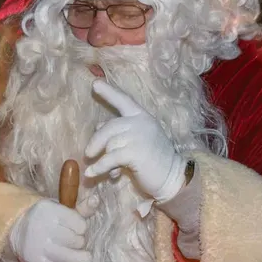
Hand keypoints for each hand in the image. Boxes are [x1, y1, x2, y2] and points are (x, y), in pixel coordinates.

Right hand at [6, 199, 90, 261]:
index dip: (82, 229)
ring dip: (81, 259)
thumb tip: (96, 200)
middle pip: (75, 241)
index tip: (78, 230)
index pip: (79, 224)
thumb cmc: (44, 220)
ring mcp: (37, 246)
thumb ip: (79, 209)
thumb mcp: (58, 210)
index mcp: (48, 210)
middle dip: (81, 244)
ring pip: (70, 257)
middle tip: (78, 244)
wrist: (16, 231)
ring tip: (85, 258)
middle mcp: (42, 227)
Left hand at [84, 79, 186, 202]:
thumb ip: (121, 131)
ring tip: (110, 171)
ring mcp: (138, 136)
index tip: (95, 84)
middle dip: (96, 141)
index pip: (124, 101)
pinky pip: (109, 158)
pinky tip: (91, 173)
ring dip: (104, 160)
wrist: (173, 177)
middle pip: (109, 126)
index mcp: (142, 116)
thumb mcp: (138, 141)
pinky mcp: (134, 152)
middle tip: (88, 154)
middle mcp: (140, 122)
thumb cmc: (155, 160)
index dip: (109, 92)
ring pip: (109, 144)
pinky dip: (99, 167)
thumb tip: (98, 126)